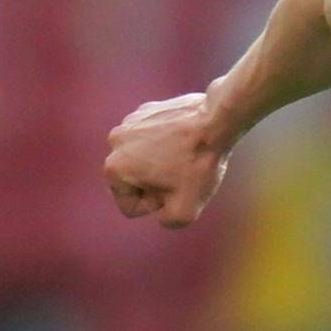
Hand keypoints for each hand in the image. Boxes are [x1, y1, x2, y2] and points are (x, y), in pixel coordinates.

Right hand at [103, 88, 235, 227]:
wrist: (216, 121)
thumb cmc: (199, 165)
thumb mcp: (186, 211)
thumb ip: (166, 221)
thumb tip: (160, 212)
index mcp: (114, 169)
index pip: (130, 206)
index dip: (157, 205)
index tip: (176, 189)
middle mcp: (114, 143)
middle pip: (134, 182)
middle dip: (156, 185)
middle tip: (182, 175)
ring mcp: (129, 122)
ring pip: (143, 160)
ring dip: (160, 164)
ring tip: (185, 158)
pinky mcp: (146, 110)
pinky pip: (152, 140)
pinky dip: (166, 144)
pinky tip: (186, 143)